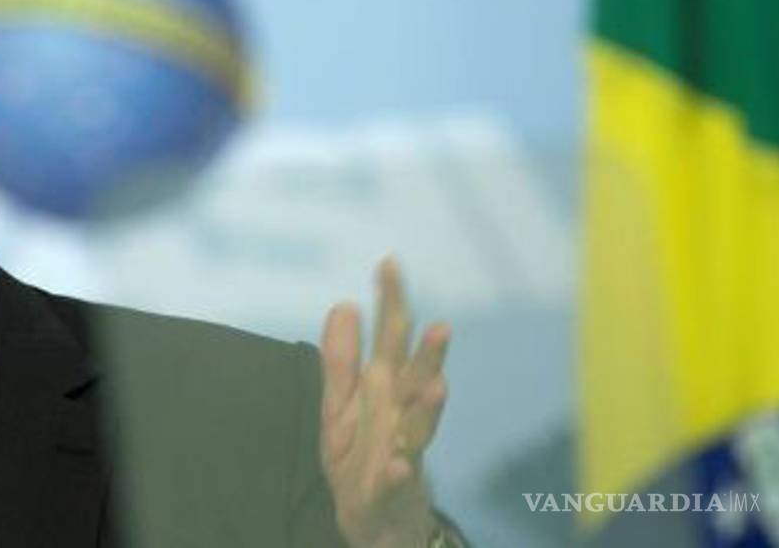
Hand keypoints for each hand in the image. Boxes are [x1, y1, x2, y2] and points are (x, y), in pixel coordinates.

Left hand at [319, 257, 450, 547]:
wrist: (372, 517)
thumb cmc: (360, 453)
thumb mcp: (338, 403)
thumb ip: (340, 358)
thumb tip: (343, 304)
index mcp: (385, 387)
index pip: (391, 338)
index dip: (390, 301)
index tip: (388, 261)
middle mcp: (401, 413)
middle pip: (416, 378)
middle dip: (428, 354)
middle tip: (439, 326)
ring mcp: (402, 450)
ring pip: (421, 426)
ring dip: (429, 407)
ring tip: (439, 386)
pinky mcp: (392, 487)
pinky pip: (397, 480)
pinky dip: (400, 472)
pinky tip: (401, 463)